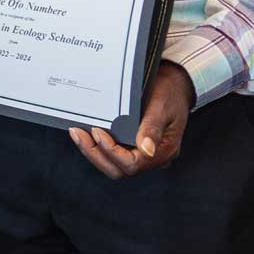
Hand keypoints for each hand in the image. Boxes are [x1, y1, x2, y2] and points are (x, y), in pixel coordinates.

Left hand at [69, 61, 193, 178]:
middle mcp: (153, 157)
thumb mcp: (162, 107)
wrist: (176, 84)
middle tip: (78, 133)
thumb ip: (153, 128)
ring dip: (93, 151)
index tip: (97, 132)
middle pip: (119, 169)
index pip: (132, 164)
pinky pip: (113, 154)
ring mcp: (142, 153)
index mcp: (164, 151)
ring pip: (113, 165)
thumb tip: (146, 150)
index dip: (111, 152)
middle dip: (95, 154)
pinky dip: (98, 146)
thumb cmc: (171, 93)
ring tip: (77, 133)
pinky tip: (86, 132)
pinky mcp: (133, 146)